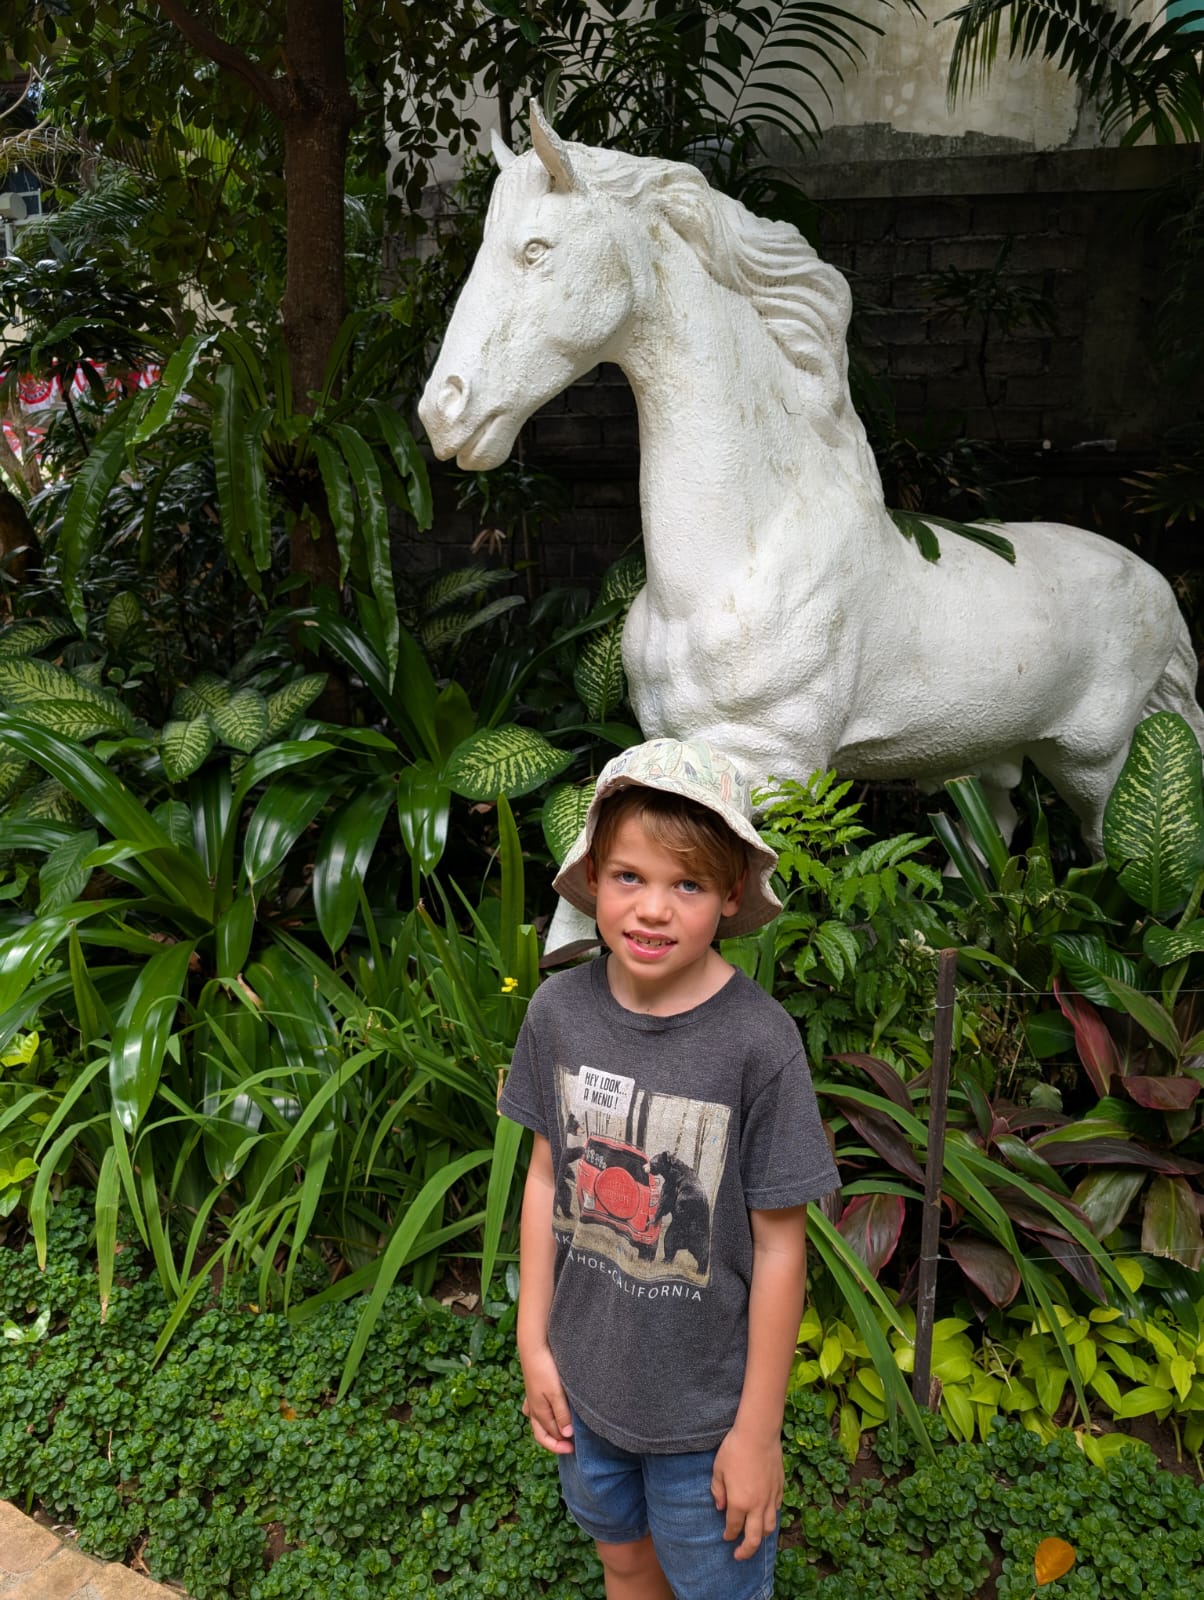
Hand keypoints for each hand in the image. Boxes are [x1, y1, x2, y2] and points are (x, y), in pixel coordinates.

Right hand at [519, 1341, 573, 1454]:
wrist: (533, 1346)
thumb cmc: (545, 1369)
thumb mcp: (556, 1393)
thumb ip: (562, 1414)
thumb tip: (566, 1436)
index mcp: (539, 1412)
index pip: (549, 1437)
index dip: (561, 1446)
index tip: (574, 1449)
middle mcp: (533, 1408)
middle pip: (541, 1432)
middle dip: (554, 1442)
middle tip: (570, 1445)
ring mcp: (531, 1398)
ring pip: (538, 1421)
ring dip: (548, 1429)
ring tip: (561, 1431)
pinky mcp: (533, 1388)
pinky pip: (535, 1408)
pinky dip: (542, 1415)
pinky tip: (546, 1411)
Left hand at [711, 1426, 783, 1560]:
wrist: (758, 1433)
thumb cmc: (734, 1449)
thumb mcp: (718, 1469)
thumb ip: (718, 1491)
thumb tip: (720, 1507)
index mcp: (739, 1502)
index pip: (733, 1527)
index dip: (728, 1535)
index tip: (725, 1537)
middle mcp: (757, 1505)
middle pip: (754, 1538)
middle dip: (746, 1550)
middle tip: (739, 1555)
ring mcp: (770, 1498)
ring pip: (769, 1527)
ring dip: (761, 1537)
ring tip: (754, 1538)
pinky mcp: (780, 1488)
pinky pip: (776, 1510)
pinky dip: (770, 1517)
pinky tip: (765, 1515)